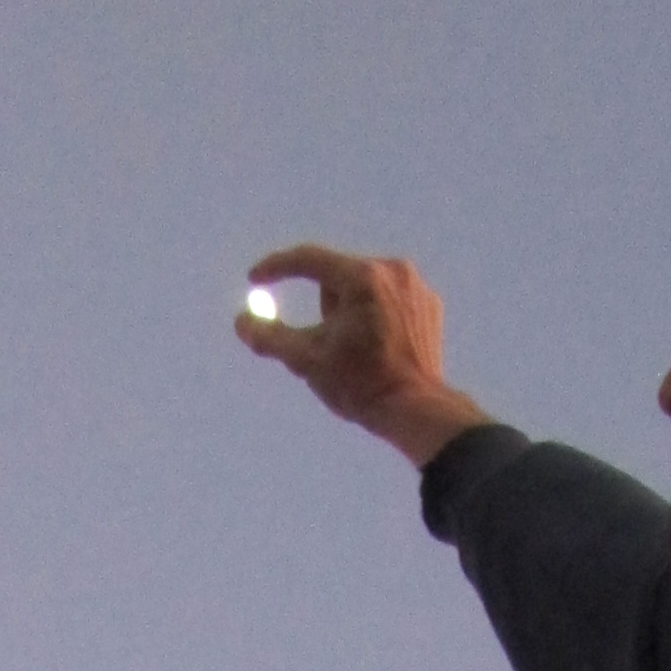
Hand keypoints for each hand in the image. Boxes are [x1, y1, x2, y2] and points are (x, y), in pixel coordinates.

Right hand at [235, 245, 491, 465]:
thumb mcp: (307, 361)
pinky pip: (391, 300)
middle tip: (333, 347)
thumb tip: (242, 322)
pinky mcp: (428, 303)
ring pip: (364, 288)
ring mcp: (414, 285)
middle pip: (338, 278)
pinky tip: (382, 350)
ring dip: (352, 311)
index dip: (276, 268)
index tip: (255, 278)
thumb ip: (270, 338)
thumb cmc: (361, 387)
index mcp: (361, 277)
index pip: (308, 259)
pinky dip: (378, 317)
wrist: (417, 411)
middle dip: (327, 308)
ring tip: (361, 352)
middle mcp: (391, 269)